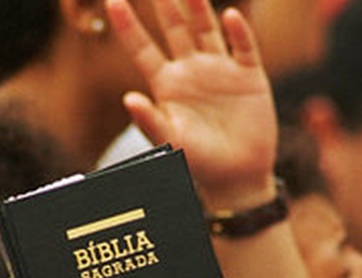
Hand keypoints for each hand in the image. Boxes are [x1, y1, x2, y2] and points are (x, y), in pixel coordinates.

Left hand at [106, 0, 277, 207]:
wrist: (237, 177)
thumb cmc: (199, 163)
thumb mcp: (171, 143)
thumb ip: (150, 121)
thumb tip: (129, 98)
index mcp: (167, 84)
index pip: (142, 48)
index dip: (128, 26)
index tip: (112, 0)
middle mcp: (191, 70)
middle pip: (174, 28)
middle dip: (165, 3)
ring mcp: (220, 69)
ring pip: (206, 29)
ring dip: (198, 6)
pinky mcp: (249, 76)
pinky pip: (243, 48)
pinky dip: (238, 32)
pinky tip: (230, 17)